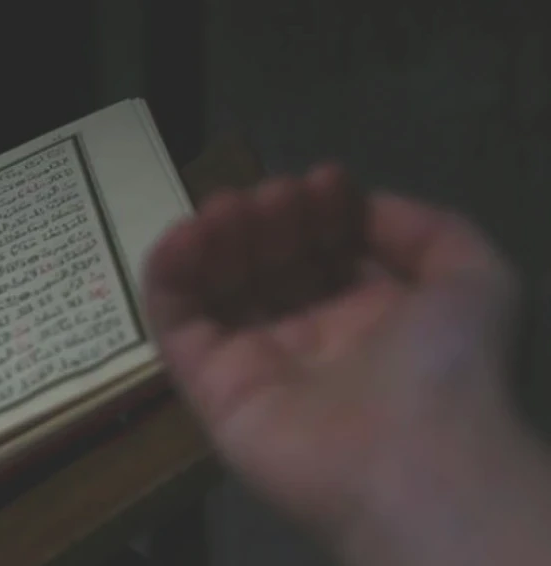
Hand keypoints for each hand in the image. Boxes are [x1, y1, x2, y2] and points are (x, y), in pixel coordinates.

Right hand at [143, 164, 526, 540]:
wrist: (416, 462)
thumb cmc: (452, 369)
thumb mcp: (477, 279)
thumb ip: (430, 229)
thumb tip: (361, 206)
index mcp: (371, 319)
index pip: (326, 251)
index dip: (321, 211)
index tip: (325, 181)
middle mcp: (310, 339)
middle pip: (268, 261)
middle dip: (270, 216)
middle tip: (275, 197)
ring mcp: (254, 363)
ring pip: (217, 285)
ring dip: (217, 235)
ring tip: (228, 206)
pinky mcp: (208, 385)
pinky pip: (174, 322)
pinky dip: (167, 272)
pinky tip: (185, 232)